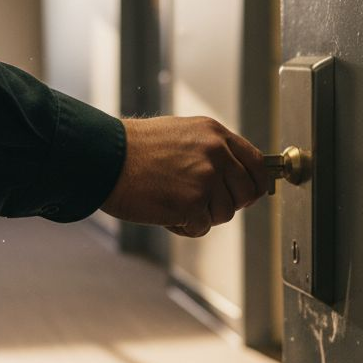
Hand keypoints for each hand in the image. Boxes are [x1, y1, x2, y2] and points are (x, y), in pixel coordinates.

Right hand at [100, 116, 267, 237]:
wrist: (105, 158)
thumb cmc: (136, 149)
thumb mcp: (182, 134)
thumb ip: (212, 151)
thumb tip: (235, 174)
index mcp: (215, 134)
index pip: (257, 163)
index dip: (256, 184)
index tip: (251, 194)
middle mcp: (216, 153)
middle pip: (246, 193)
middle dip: (228, 204)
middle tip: (202, 203)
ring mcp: (206, 178)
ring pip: (225, 214)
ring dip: (202, 216)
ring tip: (174, 201)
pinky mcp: (192, 203)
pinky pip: (202, 227)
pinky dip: (185, 227)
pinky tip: (165, 212)